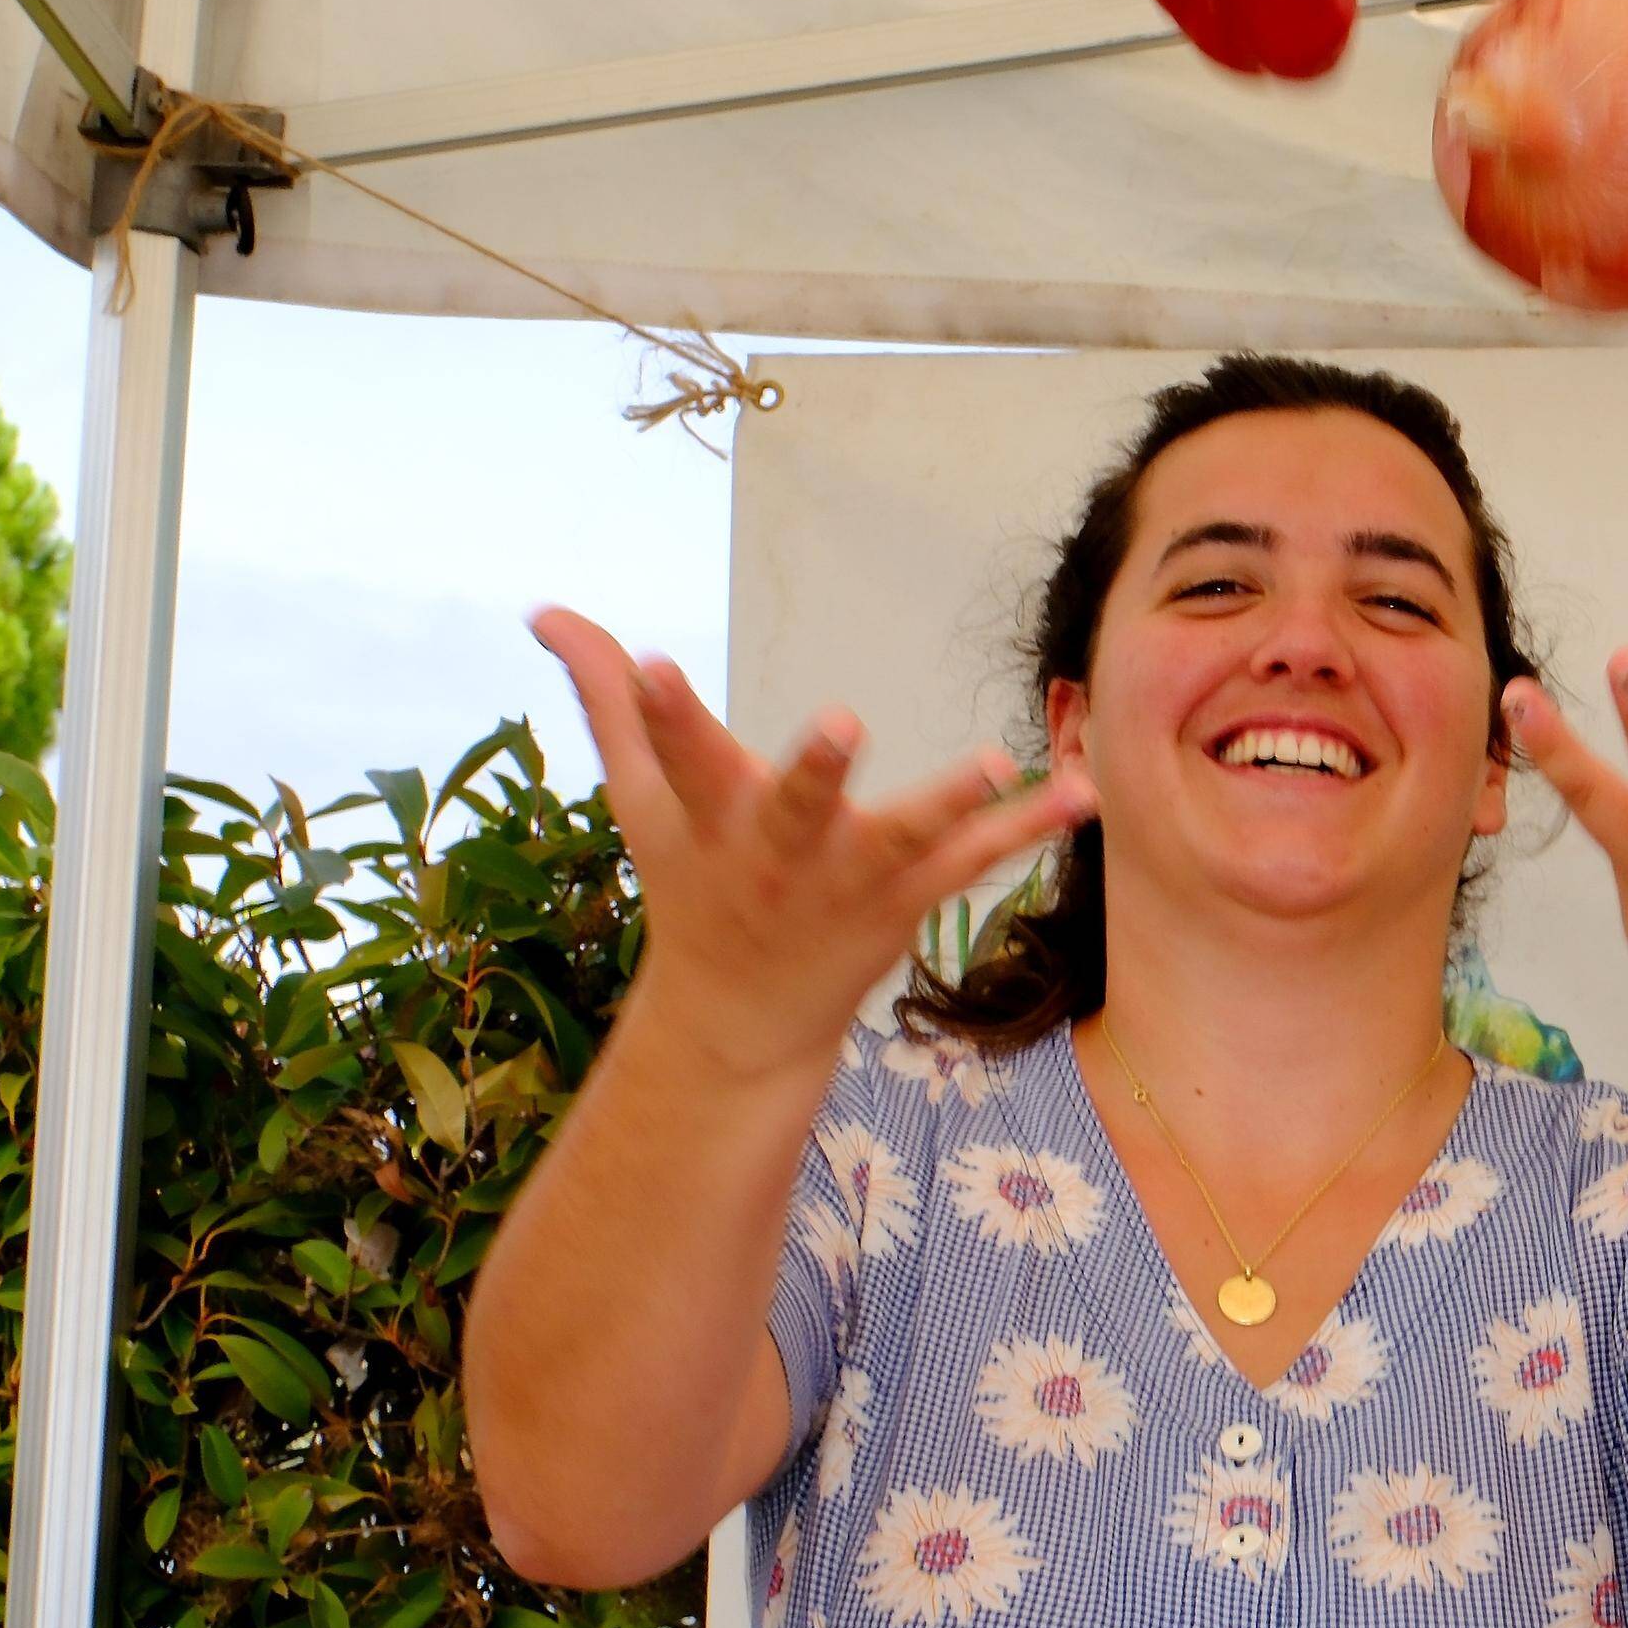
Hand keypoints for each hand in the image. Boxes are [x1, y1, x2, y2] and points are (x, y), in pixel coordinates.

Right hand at [533, 608, 1092, 1077]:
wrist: (739, 1018)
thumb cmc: (691, 886)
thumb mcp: (640, 797)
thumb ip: (606, 699)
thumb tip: (546, 609)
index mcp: (705, 819)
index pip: (674, 754)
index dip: (659, 710)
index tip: (650, 662)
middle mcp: (777, 853)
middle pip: (793, 806)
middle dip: (814, 771)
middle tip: (843, 724)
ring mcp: (848, 880)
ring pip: (904, 838)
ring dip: (950, 802)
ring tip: (999, 762)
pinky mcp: (906, 901)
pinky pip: (973, 861)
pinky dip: (1028, 830)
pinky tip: (1081, 793)